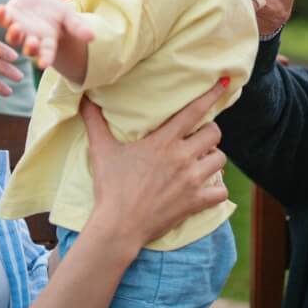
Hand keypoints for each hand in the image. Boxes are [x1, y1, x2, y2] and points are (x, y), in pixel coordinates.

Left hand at [0, 0, 93, 69]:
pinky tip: (1, 8)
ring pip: (13, 35)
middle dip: (30, 46)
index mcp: (46, 41)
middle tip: (32, 44)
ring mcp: (18, 27)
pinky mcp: (8, 15)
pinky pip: (1, 18)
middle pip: (29, 47)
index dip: (45, 58)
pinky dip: (0, 15)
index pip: (47, 52)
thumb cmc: (56, 14)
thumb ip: (78, 27)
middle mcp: (31, 37)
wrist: (40, 3)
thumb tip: (92, 37)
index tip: (44, 64)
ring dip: (13, 33)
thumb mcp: (69, 18)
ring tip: (16, 27)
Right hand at [81, 83, 229, 253]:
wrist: (119, 225)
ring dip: (213, 159)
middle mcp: (182, 157)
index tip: (225, 82)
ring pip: (220, 160)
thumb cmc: (110, 187)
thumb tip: (83, 98)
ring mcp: (192, 180)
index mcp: (163, 141)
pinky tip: (208, 188)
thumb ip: (95, 122)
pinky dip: (217, 189)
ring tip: (202, 161)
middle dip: (209, 132)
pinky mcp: (196, 202)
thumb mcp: (101, 150)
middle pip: (214, 133)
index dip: (212, 95)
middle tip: (198, 138)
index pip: (194, 111)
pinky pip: (222, 191)